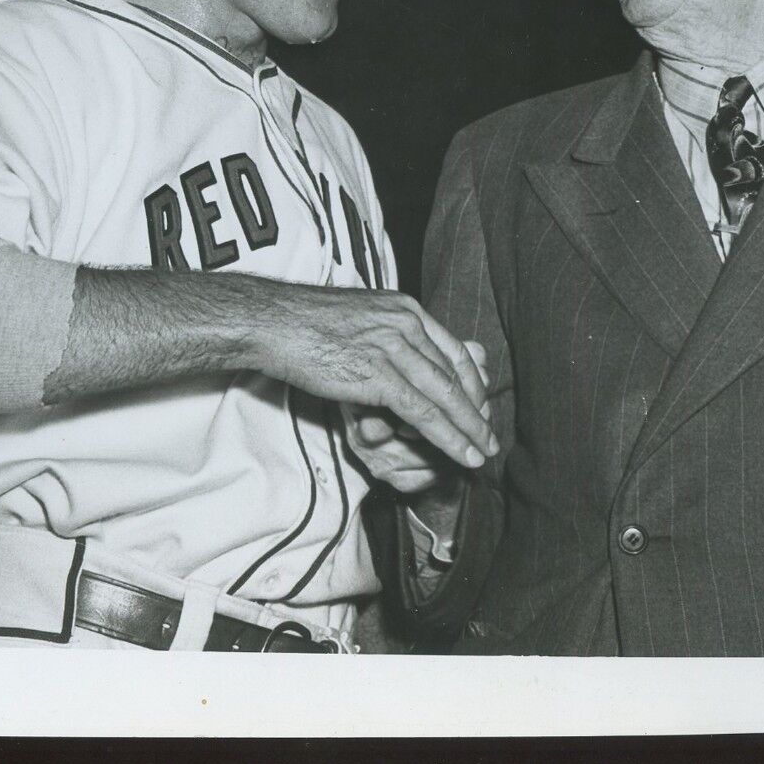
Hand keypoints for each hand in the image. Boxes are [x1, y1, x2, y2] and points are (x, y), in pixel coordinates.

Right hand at [246, 285, 495, 470]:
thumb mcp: (360, 320)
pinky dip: (448, 437)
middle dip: (476, 409)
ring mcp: (393, 348)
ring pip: (446, 395)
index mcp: (405, 309)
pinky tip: (461, 453)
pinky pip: (423, 413)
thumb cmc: (306, 324)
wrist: (274, 322)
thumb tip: (402, 357)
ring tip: (483, 452)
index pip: (454, 349)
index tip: (480, 406)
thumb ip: (387, 336)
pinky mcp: (378, 375)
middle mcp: (407, 324)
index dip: (473, 381)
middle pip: (455, 373)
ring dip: (470, 428)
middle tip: (489, 435)